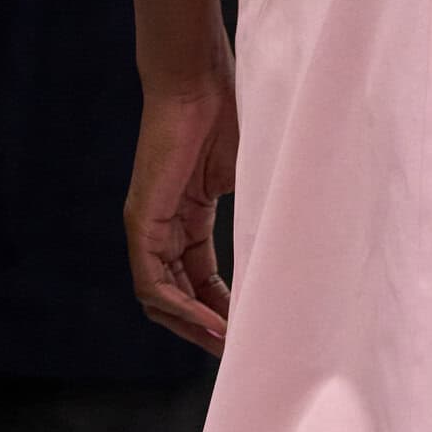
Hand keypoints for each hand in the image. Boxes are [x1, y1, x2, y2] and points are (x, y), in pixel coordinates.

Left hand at [125, 82, 237, 353]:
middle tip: (240, 351)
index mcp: (187, 217)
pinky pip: (152, 281)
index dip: (224, 308)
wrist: (199, 80)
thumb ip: (256, 214)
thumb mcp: (247, 178)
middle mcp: (162, 227)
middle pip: (177, 296)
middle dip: (206, 328)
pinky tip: (210, 321)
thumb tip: (291, 247)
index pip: (199, 279)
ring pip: (160, 297)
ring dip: (193, 326)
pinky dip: (179, 307)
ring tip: (228, 345)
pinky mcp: (140, 220)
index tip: (251, 329)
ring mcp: (147, 225)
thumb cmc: (227, 113)